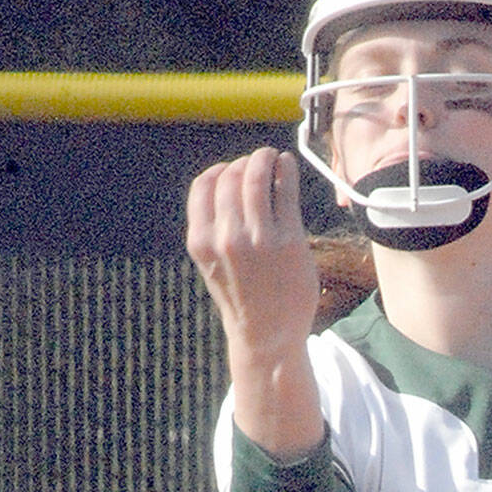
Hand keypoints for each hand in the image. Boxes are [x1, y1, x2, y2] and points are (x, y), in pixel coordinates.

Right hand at [187, 147, 323, 458]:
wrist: (267, 335)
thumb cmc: (243, 297)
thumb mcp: (212, 263)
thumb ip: (213, 227)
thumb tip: (226, 182)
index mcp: (201, 241)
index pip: (204, 186)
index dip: (220, 170)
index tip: (234, 168)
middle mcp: (226, 238)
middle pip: (231, 177)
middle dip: (247, 162)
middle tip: (261, 158)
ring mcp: (259, 239)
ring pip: (258, 179)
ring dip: (267, 159)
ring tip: (275, 157)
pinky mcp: (290, 241)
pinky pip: (286, 192)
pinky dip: (286, 171)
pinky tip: (288, 166)